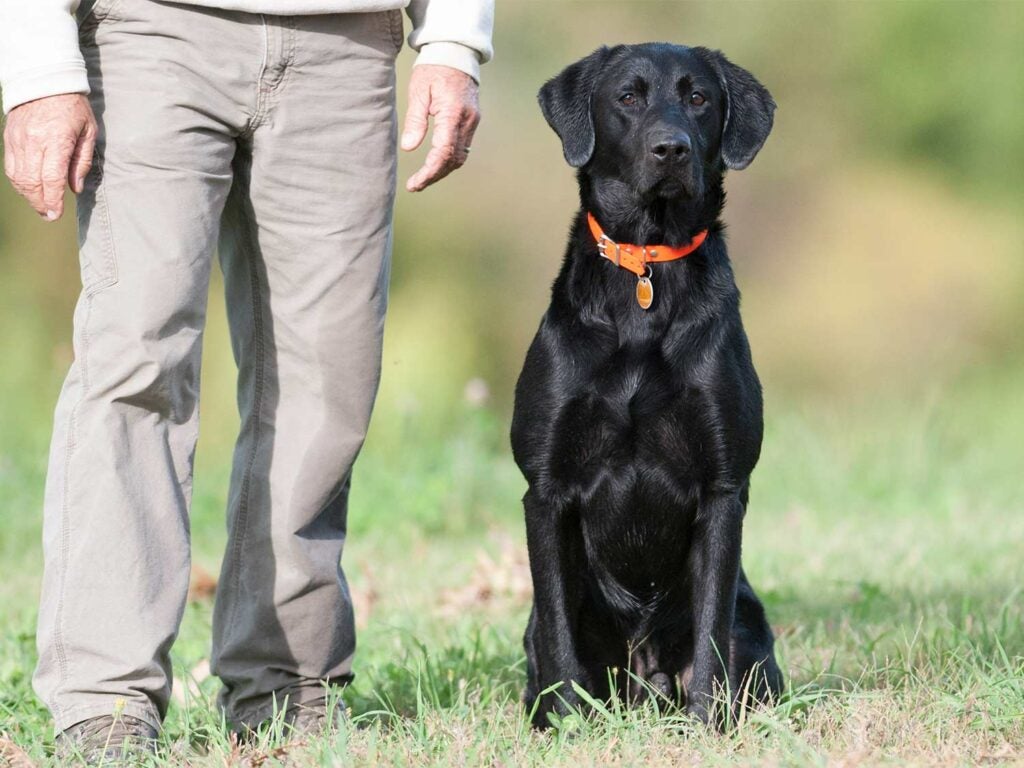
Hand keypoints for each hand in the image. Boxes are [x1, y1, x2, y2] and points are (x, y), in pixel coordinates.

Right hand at [3, 93, 96, 220]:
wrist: (44, 79)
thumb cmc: (73, 106)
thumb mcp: (88, 131)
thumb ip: (81, 161)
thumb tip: (75, 188)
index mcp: (56, 140)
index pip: (52, 178)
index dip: (53, 199)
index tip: (56, 214)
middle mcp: (34, 141)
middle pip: (32, 181)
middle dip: (40, 203)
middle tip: (49, 215)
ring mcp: (18, 139)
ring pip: (18, 176)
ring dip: (28, 195)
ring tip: (40, 205)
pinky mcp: (10, 137)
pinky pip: (11, 166)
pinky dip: (18, 182)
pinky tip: (29, 189)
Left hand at [400, 64, 479, 191]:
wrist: (456, 53)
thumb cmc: (433, 69)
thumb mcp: (419, 91)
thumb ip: (415, 120)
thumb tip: (409, 148)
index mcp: (453, 114)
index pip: (443, 152)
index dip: (429, 172)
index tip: (415, 183)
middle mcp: (467, 121)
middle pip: (453, 160)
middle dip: (435, 175)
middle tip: (416, 184)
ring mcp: (472, 122)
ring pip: (460, 157)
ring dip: (442, 170)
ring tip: (423, 178)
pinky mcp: (472, 122)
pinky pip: (463, 148)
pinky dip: (449, 159)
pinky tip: (435, 163)